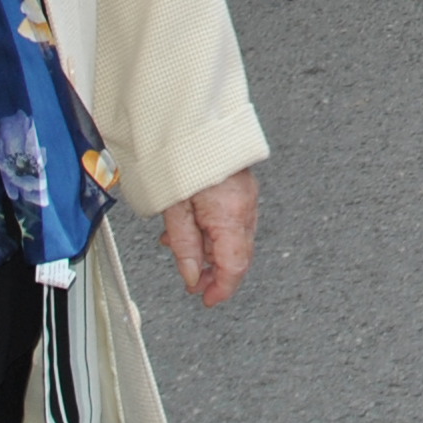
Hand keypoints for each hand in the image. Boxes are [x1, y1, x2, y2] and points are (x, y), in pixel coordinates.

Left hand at [161, 168, 259, 307]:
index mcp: (231, 216)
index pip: (234, 267)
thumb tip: (190, 275)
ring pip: (235, 239)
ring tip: (185, 251)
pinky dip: (216, 232)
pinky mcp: (243, 187)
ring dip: (212, 252)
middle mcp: (246, 207)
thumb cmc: (185, 157)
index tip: (208, 300)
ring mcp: (248, 196)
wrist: (196, 123)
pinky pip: (234, 220)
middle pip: (238, 255)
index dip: (222, 289)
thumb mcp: (174, 209)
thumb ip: (184, 246)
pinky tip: (194, 230)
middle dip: (215, 273)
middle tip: (194, 283)